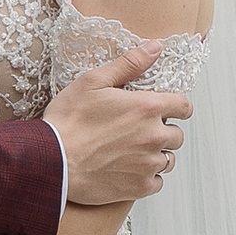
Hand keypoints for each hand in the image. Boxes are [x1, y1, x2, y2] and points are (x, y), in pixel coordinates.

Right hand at [44, 46, 190, 206]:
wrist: (51, 160)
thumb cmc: (67, 120)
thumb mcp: (93, 81)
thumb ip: (129, 64)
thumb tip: (155, 48)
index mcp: (147, 107)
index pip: (184, 106)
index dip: (176, 107)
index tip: (164, 111)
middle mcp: (154, 136)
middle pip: (176, 135)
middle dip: (162, 132)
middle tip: (137, 132)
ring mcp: (148, 163)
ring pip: (168, 159)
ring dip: (155, 155)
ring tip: (131, 152)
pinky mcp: (140, 187)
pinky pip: (157, 182)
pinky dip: (147, 177)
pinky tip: (127, 170)